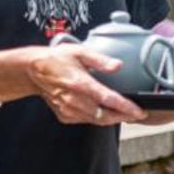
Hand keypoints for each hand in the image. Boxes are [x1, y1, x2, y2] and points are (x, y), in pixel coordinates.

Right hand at [27, 42, 146, 126]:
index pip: (110, 100)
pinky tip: (102, 111)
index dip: (127, 107)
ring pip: (96, 121)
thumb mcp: (79, 52)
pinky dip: (96, 118)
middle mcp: (75, 100)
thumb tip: (118, 66)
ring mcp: (69, 110)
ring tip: (123, 113)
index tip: (140, 111)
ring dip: (111, 118)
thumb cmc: (56, 59)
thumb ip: (100, 60)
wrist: (33, 71)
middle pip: (106, 116)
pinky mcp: (64, 116)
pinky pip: (85, 120)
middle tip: (136, 114)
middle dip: (123, 117)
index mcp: (81, 84)